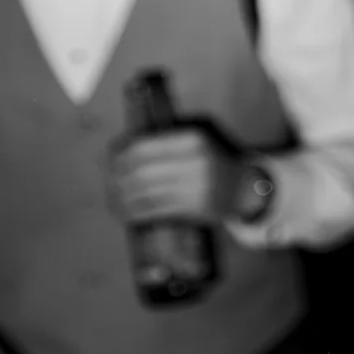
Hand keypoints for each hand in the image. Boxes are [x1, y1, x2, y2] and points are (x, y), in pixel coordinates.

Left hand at [108, 128, 246, 225]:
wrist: (245, 188)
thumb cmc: (213, 162)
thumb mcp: (196, 140)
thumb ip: (164, 141)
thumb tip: (119, 150)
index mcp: (192, 140)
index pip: (142, 147)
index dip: (119, 155)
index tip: (109, 160)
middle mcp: (195, 162)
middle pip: (139, 172)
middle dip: (116, 180)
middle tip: (108, 183)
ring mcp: (196, 186)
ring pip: (144, 193)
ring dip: (121, 199)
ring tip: (113, 200)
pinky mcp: (195, 208)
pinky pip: (154, 210)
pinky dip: (134, 213)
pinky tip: (124, 213)